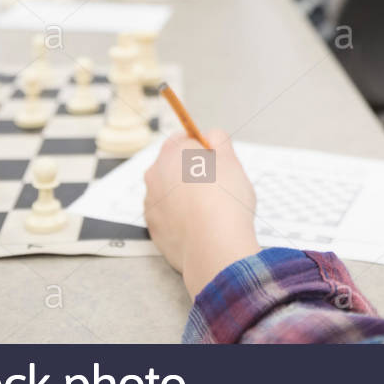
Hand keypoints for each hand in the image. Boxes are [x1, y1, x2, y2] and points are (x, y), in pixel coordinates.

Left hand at [143, 130, 259, 298]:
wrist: (214, 246)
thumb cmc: (225, 201)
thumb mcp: (231, 160)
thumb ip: (220, 141)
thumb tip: (212, 137)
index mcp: (173, 152)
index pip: (184, 138)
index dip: (202, 148)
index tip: (215, 161)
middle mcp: (155, 174)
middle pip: (173, 165)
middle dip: (191, 172)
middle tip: (216, 186)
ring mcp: (151, 202)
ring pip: (169, 192)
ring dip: (184, 196)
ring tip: (209, 210)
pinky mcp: (153, 228)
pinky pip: (168, 216)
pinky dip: (180, 219)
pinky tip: (199, 225)